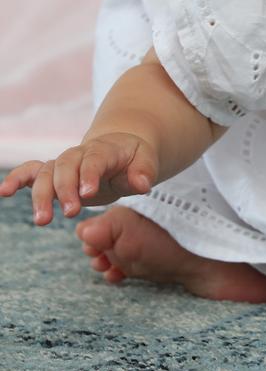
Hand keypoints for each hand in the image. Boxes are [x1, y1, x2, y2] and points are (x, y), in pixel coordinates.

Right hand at [0, 134, 158, 223]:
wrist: (121, 149)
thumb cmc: (134, 158)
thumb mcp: (146, 162)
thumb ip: (144, 172)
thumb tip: (142, 184)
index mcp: (105, 149)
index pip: (95, 159)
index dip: (90, 174)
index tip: (88, 194)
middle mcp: (80, 154)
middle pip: (66, 167)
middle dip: (65, 189)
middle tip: (71, 213)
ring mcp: (65, 163)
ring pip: (46, 173)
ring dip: (41, 195)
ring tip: (43, 221)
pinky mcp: (53, 172)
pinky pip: (31, 171)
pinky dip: (16, 178)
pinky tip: (4, 192)